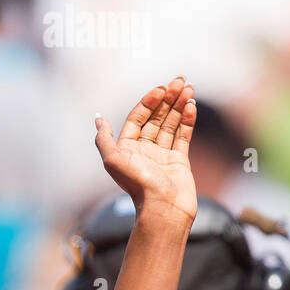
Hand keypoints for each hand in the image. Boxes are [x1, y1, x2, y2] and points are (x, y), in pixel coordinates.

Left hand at [95, 77, 196, 227]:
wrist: (164, 208)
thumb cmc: (138, 184)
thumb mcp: (113, 160)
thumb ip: (104, 139)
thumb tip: (98, 118)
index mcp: (127, 149)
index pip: (137, 118)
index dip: (148, 102)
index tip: (161, 90)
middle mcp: (143, 151)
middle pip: (155, 118)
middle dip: (167, 99)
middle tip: (180, 81)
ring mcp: (162, 155)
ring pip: (170, 124)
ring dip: (179, 105)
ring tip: (189, 89)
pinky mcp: (179, 161)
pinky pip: (183, 136)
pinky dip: (188, 120)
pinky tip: (192, 105)